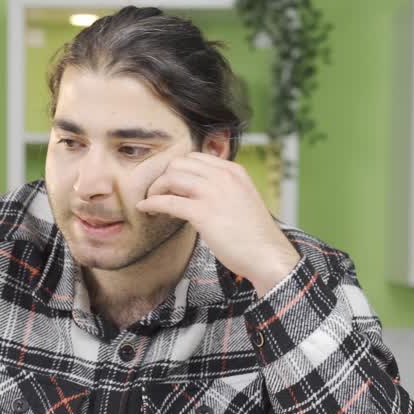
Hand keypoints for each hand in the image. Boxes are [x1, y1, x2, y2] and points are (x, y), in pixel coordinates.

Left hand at [135, 152, 299, 293]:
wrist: (267, 255)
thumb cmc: (254, 234)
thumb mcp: (242, 199)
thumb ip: (223, 189)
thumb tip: (195, 192)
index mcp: (233, 171)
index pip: (195, 158)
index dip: (178, 171)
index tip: (171, 185)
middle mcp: (223, 176)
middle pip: (179, 164)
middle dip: (163, 178)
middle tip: (158, 195)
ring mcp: (213, 193)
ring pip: (170, 178)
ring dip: (155, 190)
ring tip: (152, 203)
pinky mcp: (203, 213)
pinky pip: (168, 201)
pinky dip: (152, 203)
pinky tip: (146, 209)